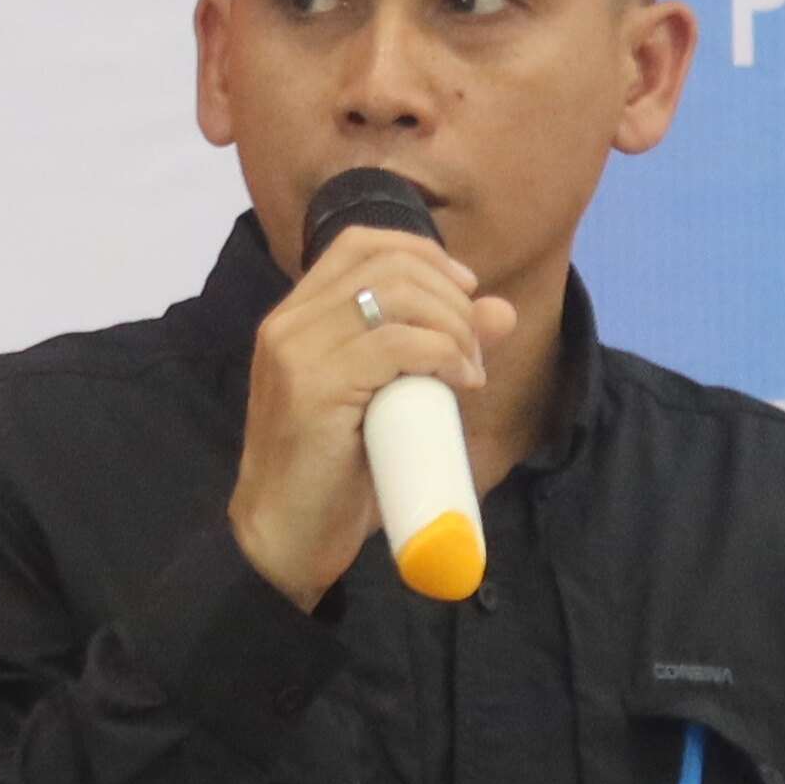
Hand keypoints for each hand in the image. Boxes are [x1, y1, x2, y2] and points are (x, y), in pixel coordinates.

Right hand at [229, 226, 509, 610]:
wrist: (284, 539)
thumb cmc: (334, 476)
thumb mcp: (390, 400)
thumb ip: (434, 352)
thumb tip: (500, 310)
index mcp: (295, 318)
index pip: (360, 244)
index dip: (423, 252)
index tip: (466, 290)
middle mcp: (288, 323)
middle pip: (387, 263)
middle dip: (450, 295)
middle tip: (475, 347)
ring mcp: (297, 352)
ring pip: (395, 296)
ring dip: (452, 324)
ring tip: (469, 369)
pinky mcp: (315, 387)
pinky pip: (397, 344)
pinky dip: (444, 353)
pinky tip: (461, 380)